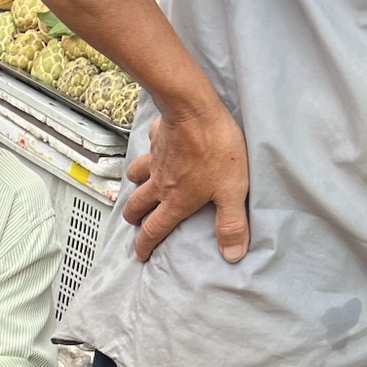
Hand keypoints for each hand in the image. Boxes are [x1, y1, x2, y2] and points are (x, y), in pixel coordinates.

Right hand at [122, 100, 249, 263]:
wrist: (195, 110)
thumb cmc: (216, 149)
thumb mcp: (232, 191)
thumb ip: (231, 224)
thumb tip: (232, 255)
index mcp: (176, 201)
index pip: (154, 230)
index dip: (145, 245)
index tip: (140, 254)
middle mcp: (160, 184)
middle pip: (137, 205)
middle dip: (134, 217)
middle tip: (134, 222)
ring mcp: (156, 161)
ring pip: (136, 177)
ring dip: (134, 185)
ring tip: (138, 186)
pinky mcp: (157, 140)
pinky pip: (148, 148)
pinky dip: (148, 151)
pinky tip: (156, 147)